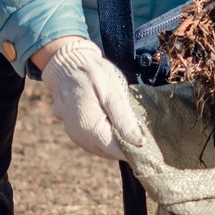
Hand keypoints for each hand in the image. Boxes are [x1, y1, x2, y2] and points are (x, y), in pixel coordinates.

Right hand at [33, 36, 149, 161]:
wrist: (68, 63)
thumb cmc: (93, 74)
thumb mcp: (112, 91)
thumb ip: (124, 119)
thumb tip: (138, 143)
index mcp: (88, 126)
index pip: (114, 150)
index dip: (132, 151)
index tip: (146, 147)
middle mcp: (78, 134)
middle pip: (107, 151)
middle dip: (124, 148)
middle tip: (141, 137)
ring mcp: (73, 133)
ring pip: (99, 148)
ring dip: (114, 144)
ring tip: (129, 133)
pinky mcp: (73, 129)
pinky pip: (91, 141)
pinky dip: (104, 138)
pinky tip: (114, 128)